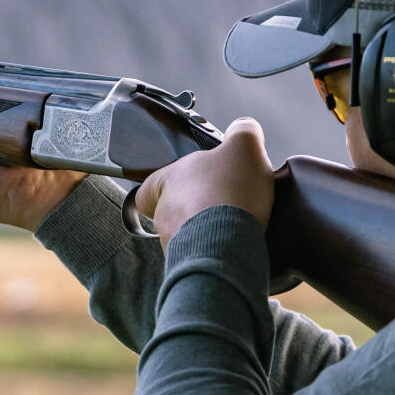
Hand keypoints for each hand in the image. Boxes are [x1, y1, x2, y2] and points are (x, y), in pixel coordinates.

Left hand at [134, 117, 272, 248]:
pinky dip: (214, 252)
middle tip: (221, 206)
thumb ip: (243, 132)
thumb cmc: (229, 193)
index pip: (150, 184)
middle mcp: (164, 214)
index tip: (181, 185)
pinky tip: (235, 247)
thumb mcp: (244, 146)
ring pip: (185, 236)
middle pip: (171, 211)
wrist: (228, 246)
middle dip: (193, 210)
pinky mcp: (190, 266)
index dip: (163, 184)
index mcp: (168, 180)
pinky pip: (200, 258)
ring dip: (204, 233)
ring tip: (232, 228)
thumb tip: (244, 127)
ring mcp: (174, 243)